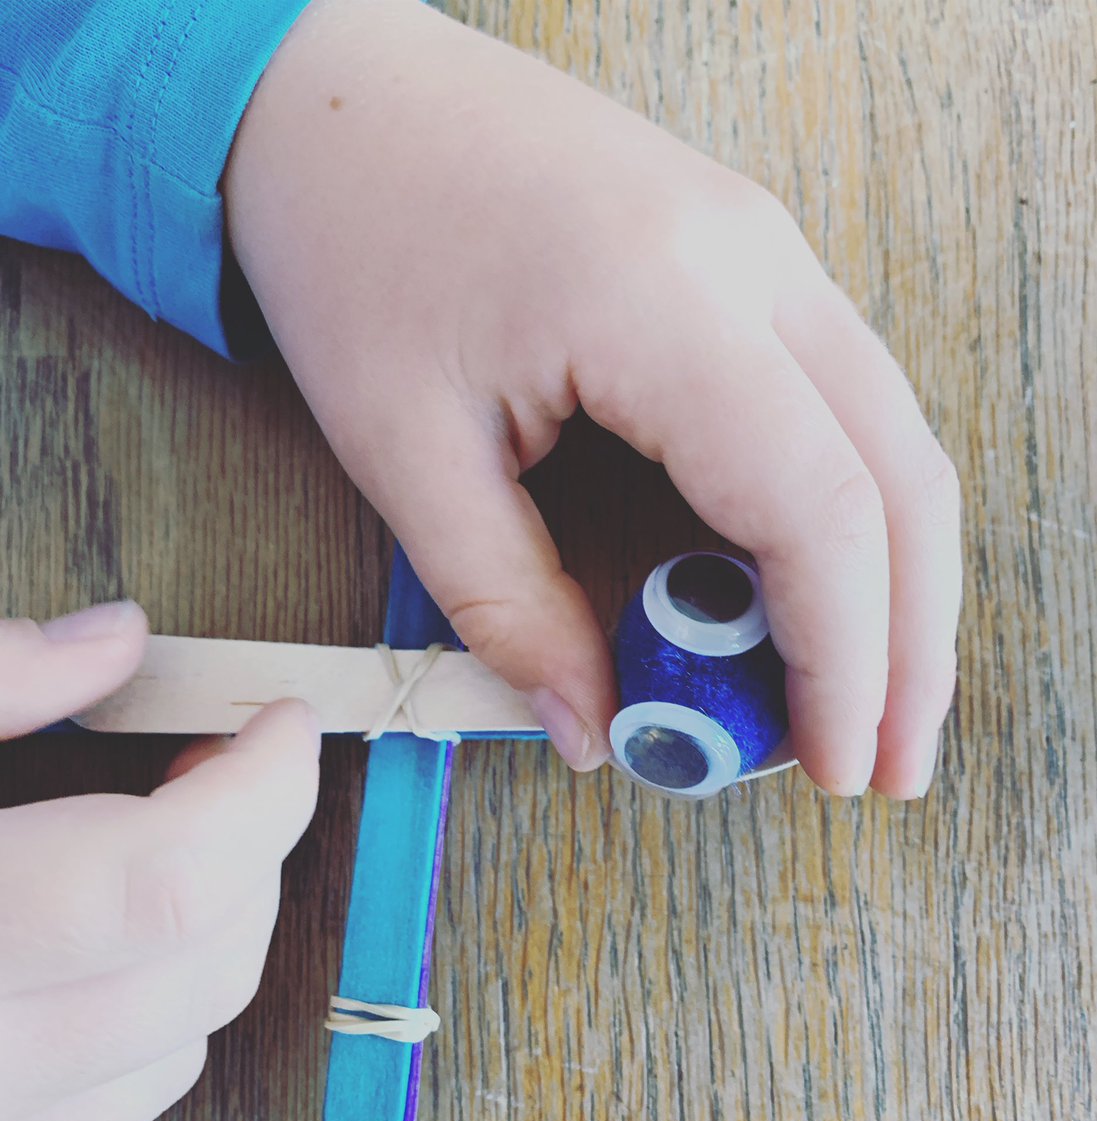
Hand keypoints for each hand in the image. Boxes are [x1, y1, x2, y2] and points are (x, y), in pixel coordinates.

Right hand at [0, 603, 319, 1120]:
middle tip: (216, 771)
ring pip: (179, 1050)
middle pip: (201, 962)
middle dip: (248, 846)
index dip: (261, 791)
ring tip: (150, 854)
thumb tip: (117, 640)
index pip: (171, 880)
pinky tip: (97, 962)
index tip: (281, 726)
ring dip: (206, 934)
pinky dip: (148, 1030)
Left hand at [224, 0, 960, 797]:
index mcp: (666, 301)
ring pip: (891, 436)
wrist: (338, 99)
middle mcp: (754, 262)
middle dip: (912, 641)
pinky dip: (847, 509)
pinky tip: (819, 586)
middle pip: (899, 476)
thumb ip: (509, 607)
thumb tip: (596, 727)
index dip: (845, 659)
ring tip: (870, 695)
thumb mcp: (403, 452)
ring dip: (895, 578)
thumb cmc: (352, 249)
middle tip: (887, 763)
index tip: (834, 764)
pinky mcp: (745, 259)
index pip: (819, 507)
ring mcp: (764, 248)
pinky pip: (839, 398)